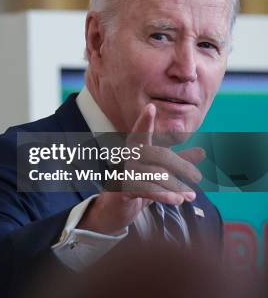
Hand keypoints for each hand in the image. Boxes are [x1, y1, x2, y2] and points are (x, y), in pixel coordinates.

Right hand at [78, 103, 204, 234]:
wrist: (114, 211)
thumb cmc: (137, 186)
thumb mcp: (161, 173)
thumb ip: (179, 162)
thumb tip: (202, 151)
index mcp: (134, 150)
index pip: (141, 133)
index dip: (145, 121)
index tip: (151, 107)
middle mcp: (126, 158)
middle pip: (157, 154)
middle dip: (180, 165)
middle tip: (197, 177)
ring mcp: (122, 173)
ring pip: (154, 173)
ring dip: (176, 185)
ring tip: (190, 195)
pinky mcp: (121, 190)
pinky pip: (145, 188)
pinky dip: (163, 194)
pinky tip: (178, 200)